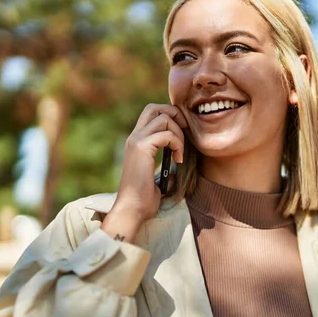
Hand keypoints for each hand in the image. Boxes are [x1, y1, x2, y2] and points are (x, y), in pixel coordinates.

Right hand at [101, 104, 187, 241]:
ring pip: (164, 118)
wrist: (133, 208)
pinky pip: (167, 134)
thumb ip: (167, 158)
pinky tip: (178, 159)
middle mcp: (134, 137)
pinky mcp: (141, 148)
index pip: (152, 113)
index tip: (182, 136)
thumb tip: (181, 155)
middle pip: (155, 107)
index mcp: (137, 140)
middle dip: (175, 115)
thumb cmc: (146, 196)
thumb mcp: (159, 173)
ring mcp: (136, 140)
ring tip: (180, 153)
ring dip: (179, 134)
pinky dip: (178, 144)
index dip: (171, 117)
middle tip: (184, 135)